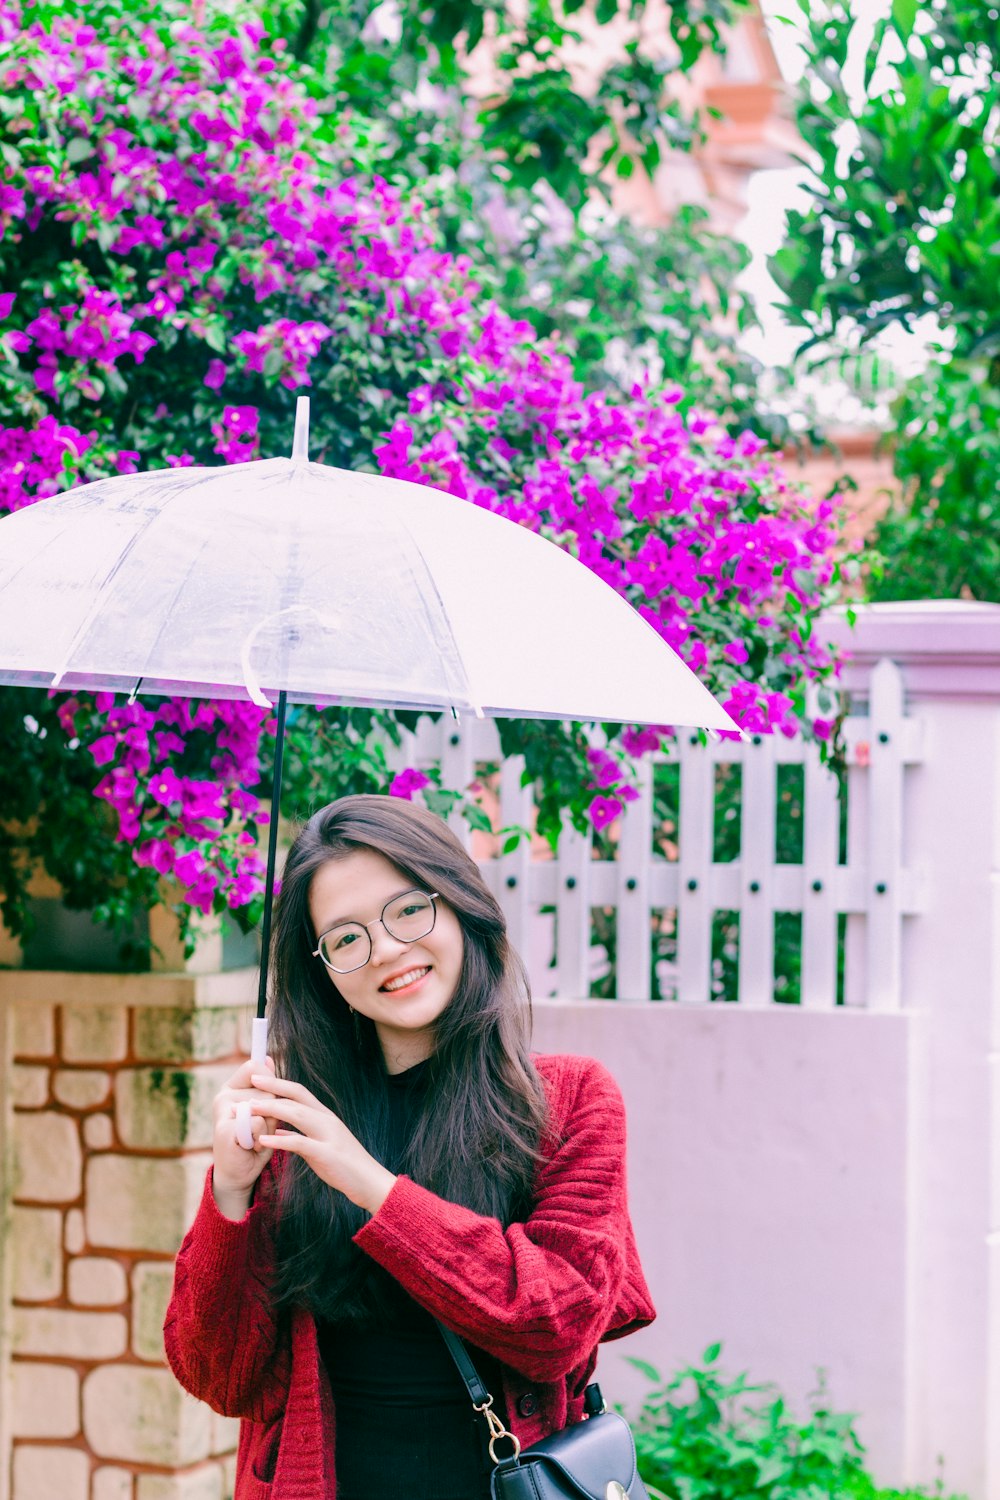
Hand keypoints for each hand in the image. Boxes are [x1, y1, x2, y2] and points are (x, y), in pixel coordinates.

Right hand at [211, 1055, 278, 1215]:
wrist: (239, 1174)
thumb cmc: (253, 1139)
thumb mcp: (264, 1109)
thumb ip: (266, 1086)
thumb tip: (268, 1058)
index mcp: (231, 1087)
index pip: (255, 1067)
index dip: (269, 1082)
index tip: (264, 1102)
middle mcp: (223, 1096)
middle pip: (267, 1089)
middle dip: (273, 1112)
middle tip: (258, 1130)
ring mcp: (222, 1113)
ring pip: (265, 1106)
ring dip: (269, 1127)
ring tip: (255, 1139)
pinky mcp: (224, 1130)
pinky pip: (258, 1123)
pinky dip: (261, 1138)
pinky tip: (250, 1147)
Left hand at [249, 1072, 396, 1214]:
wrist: (370, 1183)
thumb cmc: (344, 1166)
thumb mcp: (318, 1147)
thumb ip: (298, 1138)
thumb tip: (278, 1133)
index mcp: (325, 1116)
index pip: (299, 1092)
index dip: (278, 1082)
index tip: (258, 1077)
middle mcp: (327, 1120)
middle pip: (297, 1096)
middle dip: (273, 1086)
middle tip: (251, 1079)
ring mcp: (328, 1135)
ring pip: (298, 1114)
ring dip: (272, 1109)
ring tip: (250, 1107)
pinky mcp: (327, 1154)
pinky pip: (300, 1143)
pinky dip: (281, 1140)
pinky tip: (264, 1140)